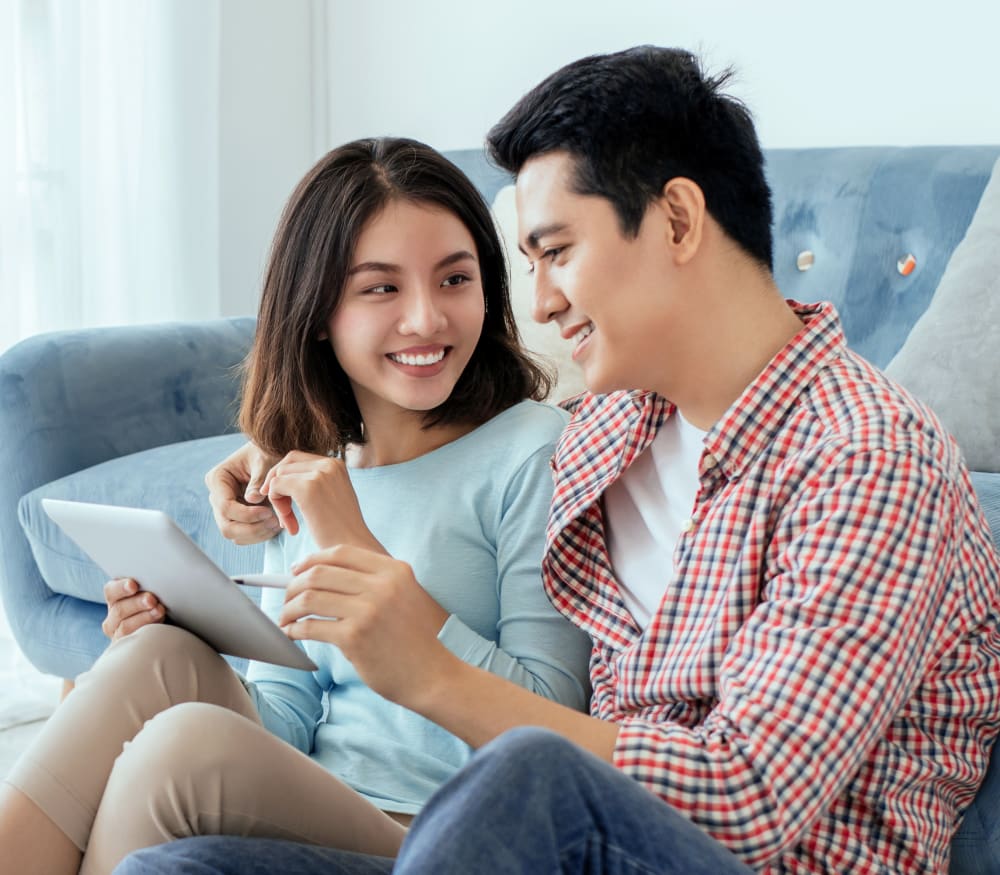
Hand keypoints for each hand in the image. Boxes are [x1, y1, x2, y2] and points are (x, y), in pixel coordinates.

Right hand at [102, 578, 164, 640]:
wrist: (164, 629)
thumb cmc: (158, 604)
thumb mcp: (151, 593)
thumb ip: (149, 586)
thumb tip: (158, 576)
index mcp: (115, 598)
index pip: (111, 590)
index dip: (121, 587)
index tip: (133, 584)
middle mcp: (113, 616)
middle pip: (119, 609)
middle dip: (137, 603)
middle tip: (152, 599)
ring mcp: (118, 633)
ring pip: (126, 626)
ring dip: (144, 617)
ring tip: (159, 611)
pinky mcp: (126, 646)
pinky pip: (133, 640)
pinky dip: (146, 631)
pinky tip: (158, 627)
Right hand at [206, 442, 282, 544]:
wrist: (273, 455)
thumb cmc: (268, 452)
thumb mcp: (264, 460)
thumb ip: (259, 479)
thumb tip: (252, 499)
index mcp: (217, 479)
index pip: (225, 506)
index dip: (247, 514)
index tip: (269, 512)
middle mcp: (217, 496)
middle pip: (226, 526)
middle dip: (252, 528)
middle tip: (275, 521)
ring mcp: (225, 510)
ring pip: (235, 535)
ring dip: (258, 533)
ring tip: (278, 522)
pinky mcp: (237, 518)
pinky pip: (244, 536)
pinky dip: (260, 534)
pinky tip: (276, 524)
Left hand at [261, 451, 383, 550]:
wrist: (354, 548)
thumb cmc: (341, 530)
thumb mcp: (332, 496)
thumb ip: (316, 482)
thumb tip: (282, 475)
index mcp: (336, 464)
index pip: (297, 459)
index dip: (286, 480)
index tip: (288, 505)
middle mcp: (329, 463)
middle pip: (285, 464)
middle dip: (278, 486)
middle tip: (283, 512)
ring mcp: (319, 474)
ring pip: (278, 476)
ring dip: (277, 500)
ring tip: (289, 523)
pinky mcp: (307, 488)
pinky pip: (275, 487)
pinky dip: (277, 506)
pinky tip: (290, 525)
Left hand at [279, 545, 451, 704]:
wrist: (433, 675)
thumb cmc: (414, 639)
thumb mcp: (404, 596)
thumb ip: (374, 582)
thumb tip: (324, 575)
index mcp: (394, 570)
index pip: (341, 553)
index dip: (313, 559)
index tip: (297, 570)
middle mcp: (382, 585)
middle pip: (320, 572)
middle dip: (294, 584)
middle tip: (286, 597)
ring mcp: (368, 610)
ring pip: (310, 597)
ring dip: (290, 607)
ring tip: (286, 617)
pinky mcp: (355, 637)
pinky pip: (311, 626)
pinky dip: (295, 629)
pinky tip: (293, 633)